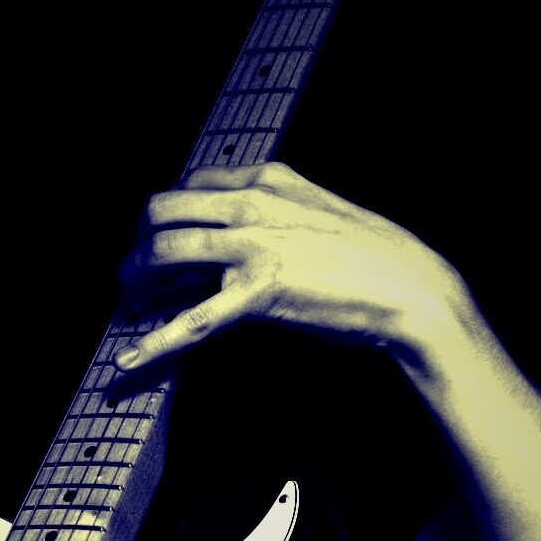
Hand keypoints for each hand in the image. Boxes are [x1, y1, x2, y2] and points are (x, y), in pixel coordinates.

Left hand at [110, 162, 469, 371]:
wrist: (412, 287)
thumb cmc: (370, 257)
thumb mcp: (314, 213)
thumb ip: (271, 214)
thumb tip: (231, 235)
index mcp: (267, 179)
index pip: (189, 185)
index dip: (164, 215)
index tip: (158, 240)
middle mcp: (253, 203)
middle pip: (162, 210)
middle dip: (139, 242)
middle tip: (134, 273)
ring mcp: (255, 245)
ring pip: (163, 252)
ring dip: (134, 279)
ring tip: (128, 304)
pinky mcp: (261, 291)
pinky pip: (194, 319)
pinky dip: (155, 342)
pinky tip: (128, 360)